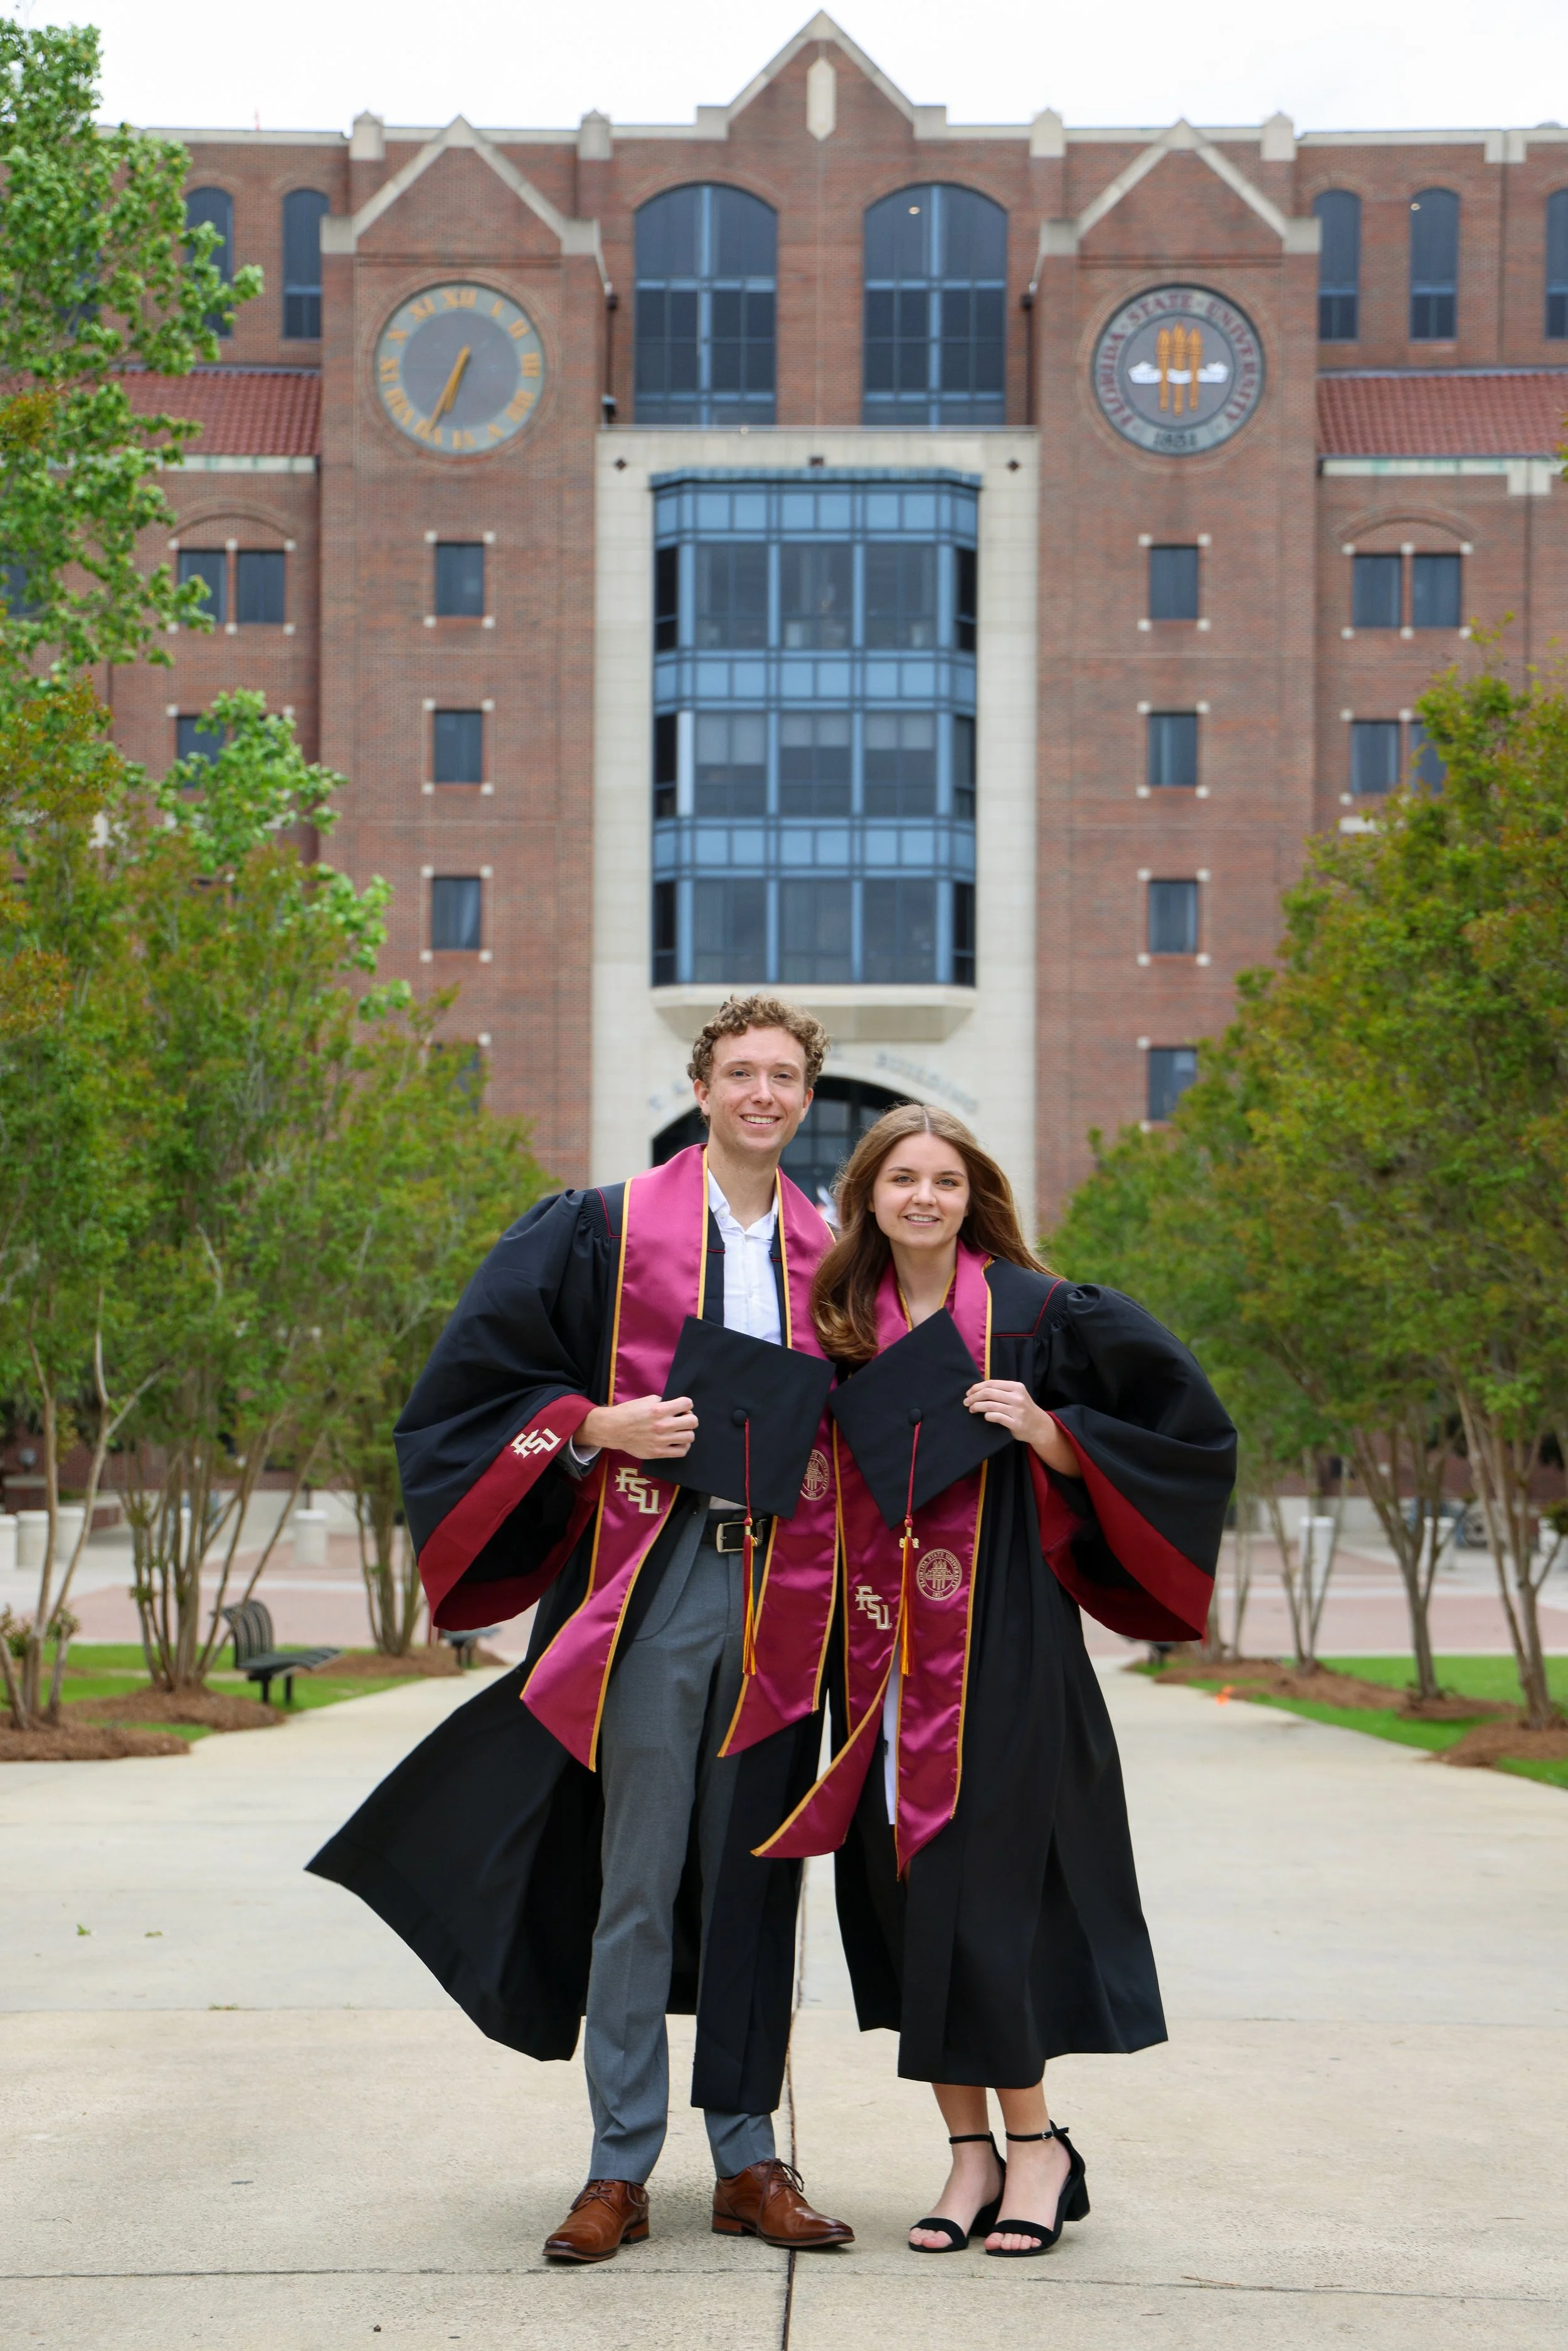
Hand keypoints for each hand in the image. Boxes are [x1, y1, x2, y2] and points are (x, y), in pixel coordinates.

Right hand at [579, 1393, 696, 1458]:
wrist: (614, 1429)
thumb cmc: (629, 1413)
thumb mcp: (646, 1401)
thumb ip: (663, 1402)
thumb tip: (677, 1407)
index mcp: (659, 1410)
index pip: (687, 1404)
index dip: (686, 1404)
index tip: (682, 1407)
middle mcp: (662, 1425)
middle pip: (692, 1422)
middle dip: (689, 1418)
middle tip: (682, 1419)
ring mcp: (661, 1440)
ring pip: (689, 1437)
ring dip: (687, 1432)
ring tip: (680, 1431)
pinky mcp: (658, 1452)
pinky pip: (682, 1451)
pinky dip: (683, 1446)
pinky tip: (677, 1441)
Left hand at [964, 1381, 1077, 1475]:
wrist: (1039, 1426)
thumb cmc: (1024, 1409)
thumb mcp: (1017, 1395)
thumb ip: (1001, 1391)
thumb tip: (977, 1389)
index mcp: (1016, 1387)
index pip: (992, 1383)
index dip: (977, 1387)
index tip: (968, 1393)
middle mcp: (1017, 1397)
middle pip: (989, 1393)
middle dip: (974, 1397)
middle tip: (966, 1402)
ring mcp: (1017, 1410)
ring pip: (990, 1405)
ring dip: (977, 1407)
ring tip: (971, 1409)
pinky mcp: (1015, 1423)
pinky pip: (996, 1417)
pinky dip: (987, 1416)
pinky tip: (985, 1417)